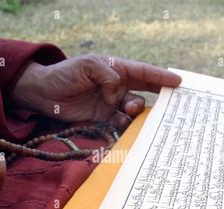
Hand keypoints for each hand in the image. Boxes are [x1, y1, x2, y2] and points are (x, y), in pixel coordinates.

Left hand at [10, 54, 181, 128]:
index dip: (161, 77)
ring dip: (135, 115)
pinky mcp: (102, 120)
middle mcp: (117, 88)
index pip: (143, 73)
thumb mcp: (88, 65)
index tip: (178, 83)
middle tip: (160, 107)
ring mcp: (111, 105)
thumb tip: (118, 94)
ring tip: (128, 114)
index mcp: (117, 70)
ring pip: (132, 112)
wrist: (44, 93)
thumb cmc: (65, 73)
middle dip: (155, 100)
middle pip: (143, 94)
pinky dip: (124, 128)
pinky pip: (119, 126)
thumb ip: (108, 76)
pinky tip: (122, 128)